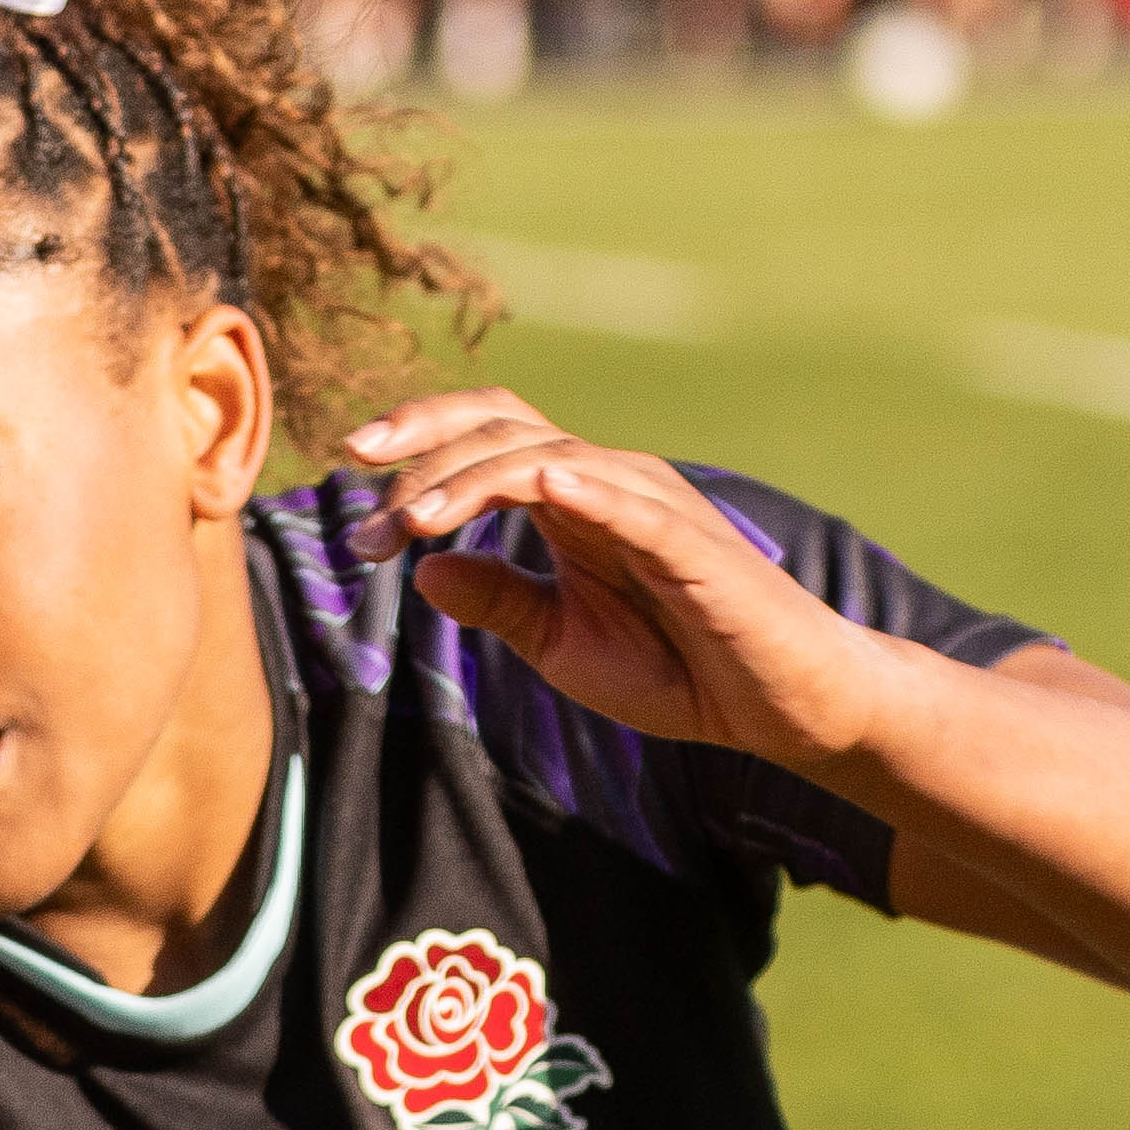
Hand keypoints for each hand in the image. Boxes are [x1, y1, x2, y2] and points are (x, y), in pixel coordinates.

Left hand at [332, 393, 897, 782]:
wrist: (776, 703)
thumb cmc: (679, 667)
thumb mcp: (563, 643)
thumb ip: (498, 600)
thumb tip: (422, 566)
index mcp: (571, 499)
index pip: (487, 437)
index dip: (418, 443)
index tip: (352, 485)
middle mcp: (606, 482)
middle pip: (506, 426)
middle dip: (423, 448)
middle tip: (360, 486)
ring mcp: (651, 504)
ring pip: (552, 457)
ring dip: (473, 480)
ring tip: (415, 515)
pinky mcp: (694, 544)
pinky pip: (633, 504)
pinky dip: (586, 489)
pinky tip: (540, 487)